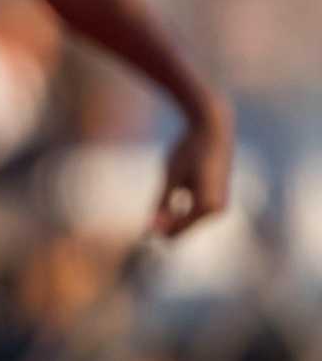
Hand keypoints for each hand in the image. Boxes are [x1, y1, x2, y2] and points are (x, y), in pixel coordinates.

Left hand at [152, 100, 233, 236]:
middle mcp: (218, 210)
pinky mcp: (219, 199)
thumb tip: (150, 230)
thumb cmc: (188, 150)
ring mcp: (221, 206)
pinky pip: (195, 213)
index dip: (156, 230)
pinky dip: (180, 211)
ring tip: (157, 207)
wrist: (212, 129)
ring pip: (188, 222)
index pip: (176, 230)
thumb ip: (162, 203)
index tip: (139, 230)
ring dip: (172, 218)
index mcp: (207, 206)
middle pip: (183, 229)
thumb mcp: (171, 177)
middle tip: (144, 223)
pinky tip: (171, 199)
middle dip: (165, 226)